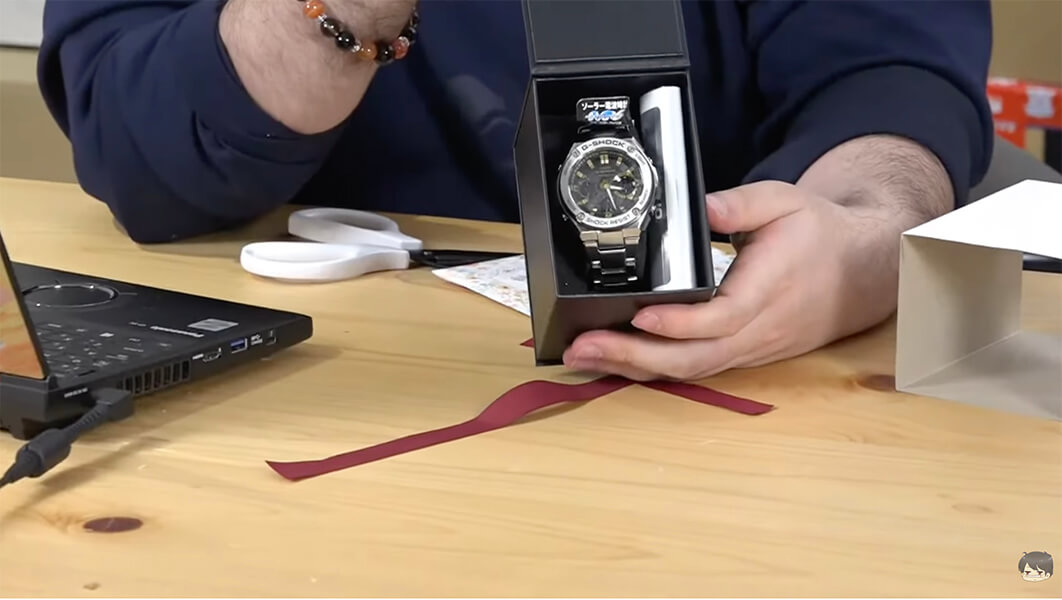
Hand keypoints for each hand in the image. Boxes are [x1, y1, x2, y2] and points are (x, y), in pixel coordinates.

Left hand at [562, 180, 897, 380]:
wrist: (862, 272)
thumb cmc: (820, 236)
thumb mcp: (787, 201)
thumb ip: (743, 203)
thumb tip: (703, 206)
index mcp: (768, 291)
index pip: (720, 318)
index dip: (678, 323)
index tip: (639, 316)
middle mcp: (757, 330)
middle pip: (694, 358)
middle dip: (634, 357)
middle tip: (582, 348)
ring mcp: (750, 349)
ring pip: (690, 371)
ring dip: (635, 367)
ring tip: (585, 357)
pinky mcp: (742, 354)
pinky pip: (696, 370)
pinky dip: (654, 369)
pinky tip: (618, 361)